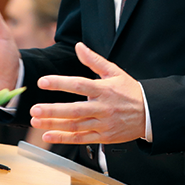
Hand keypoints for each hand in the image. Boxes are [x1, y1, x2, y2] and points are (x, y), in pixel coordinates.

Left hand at [30, 43, 145, 144]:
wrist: (150, 114)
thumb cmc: (130, 91)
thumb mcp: (114, 72)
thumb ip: (94, 60)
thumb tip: (79, 46)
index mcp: (104, 89)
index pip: (79, 85)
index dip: (60, 83)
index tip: (42, 81)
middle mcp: (103, 108)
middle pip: (74, 110)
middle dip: (53, 110)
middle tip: (34, 108)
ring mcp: (103, 124)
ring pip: (75, 126)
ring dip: (54, 124)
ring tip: (36, 121)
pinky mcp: (103, 137)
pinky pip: (81, 139)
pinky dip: (63, 138)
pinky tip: (48, 135)